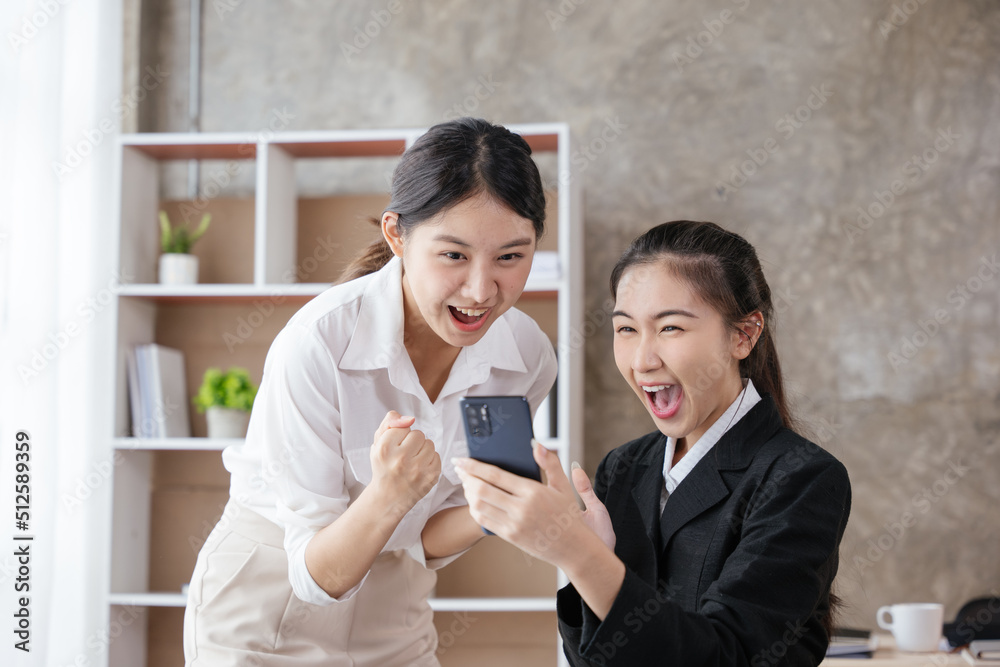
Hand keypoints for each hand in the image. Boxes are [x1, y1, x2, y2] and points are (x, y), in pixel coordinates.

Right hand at [369, 410, 440, 512]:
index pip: (403, 426)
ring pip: (429, 443)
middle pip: (418, 434)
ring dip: (422, 449)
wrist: (388, 498)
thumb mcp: (378, 444)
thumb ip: (389, 424)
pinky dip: (429, 460)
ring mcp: (418, 469)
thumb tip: (409, 418)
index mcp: (385, 449)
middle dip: (412, 441)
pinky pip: (437, 456)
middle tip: (404, 454)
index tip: (395, 447)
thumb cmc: (384, 467)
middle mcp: (401, 459)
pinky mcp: (431, 477)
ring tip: (413, 460)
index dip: (400, 435)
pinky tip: (420, 468)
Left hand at [453, 441, 613, 568]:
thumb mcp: (563, 486)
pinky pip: (484, 521)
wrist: (574, 548)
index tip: (461, 460)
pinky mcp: (510, 537)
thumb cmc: (568, 516)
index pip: (495, 475)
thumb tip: (537, 444)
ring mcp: (514, 524)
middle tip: (460, 469)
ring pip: (479, 506)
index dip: (474, 466)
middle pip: (482, 490)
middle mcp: (521, 508)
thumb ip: (550, 463)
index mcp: (533, 492)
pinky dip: (474, 509)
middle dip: (466, 477)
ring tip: (466, 483)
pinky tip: (474, 501)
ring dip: (468, 493)